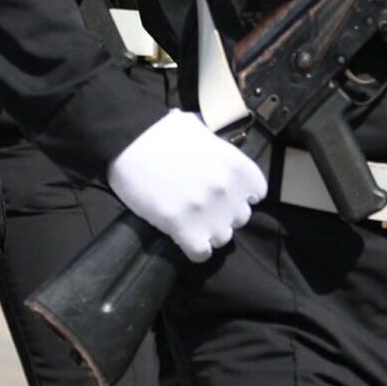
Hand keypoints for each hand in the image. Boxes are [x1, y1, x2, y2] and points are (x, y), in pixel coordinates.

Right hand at [107, 109, 268, 261]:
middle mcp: (227, 190)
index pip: (257, 193)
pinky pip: (201, 254)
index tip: (228, 195)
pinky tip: (184, 238)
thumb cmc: (163, 131)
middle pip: (239, 218)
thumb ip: (221, 152)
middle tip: (204, 207)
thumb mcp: (204, 132)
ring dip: (208, 232)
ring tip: (192, 222)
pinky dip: (195, 249)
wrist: (129, 139)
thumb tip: (223, 159)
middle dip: (223, 213)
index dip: (241, 195)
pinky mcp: (182, 227)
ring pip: (223, 238)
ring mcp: (206, 211)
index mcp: (236, 165)